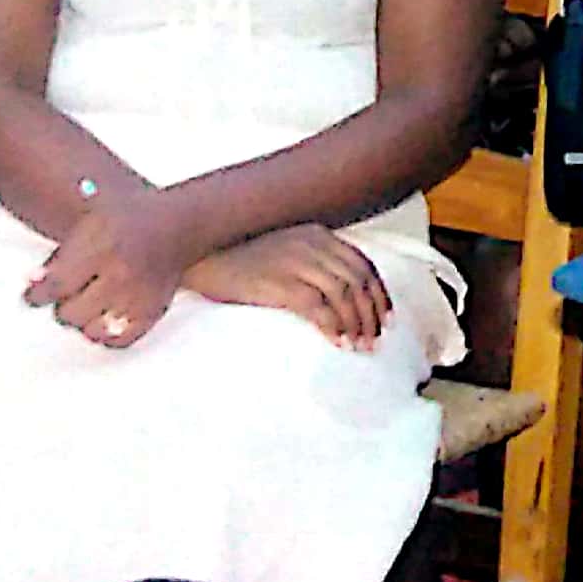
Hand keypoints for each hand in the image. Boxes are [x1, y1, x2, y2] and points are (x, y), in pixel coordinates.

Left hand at [26, 186, 201, 346]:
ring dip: (83, 320)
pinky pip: (119, 340)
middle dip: (62, 305)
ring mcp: (138, 297)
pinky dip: (106, 334)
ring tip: (85, 306)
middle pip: (69, 313)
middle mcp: (120, 275)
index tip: (34, 295)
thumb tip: (33, 282)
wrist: (180, 224)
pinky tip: (102, 320)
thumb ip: (59, 253)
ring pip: (91, 330)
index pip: (55, 286)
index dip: (37, 295)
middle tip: (66, 295)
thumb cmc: (131, 217)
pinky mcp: (153, 312)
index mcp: (101, 248)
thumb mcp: (90, 221)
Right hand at [184, 226, 391, 348]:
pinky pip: (318, 307)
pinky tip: (337, 342)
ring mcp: (295, 261)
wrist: (197, 255)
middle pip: (358, 282)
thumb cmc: (238, 258)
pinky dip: (333, 326)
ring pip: (344, 295)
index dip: (379, 295)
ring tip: (359, 346)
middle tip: (374, 340)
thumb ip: (311, 262)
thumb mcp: (283, 249)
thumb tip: (339, 295)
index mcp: (318, 235)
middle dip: (371, 314)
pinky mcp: (278, 282)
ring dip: (356, 324)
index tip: (385, 318)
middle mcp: (312, 244)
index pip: (363, 265)